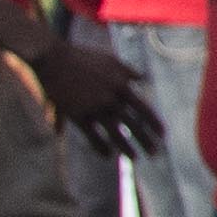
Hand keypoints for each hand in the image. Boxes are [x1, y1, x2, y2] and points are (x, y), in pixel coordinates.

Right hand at [31, 34, 161, 156]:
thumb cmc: (82, 57)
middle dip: (145, 140)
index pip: (143, 109)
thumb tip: (143, 79)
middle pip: (133, 124)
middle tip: (155, 153)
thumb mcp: (110, 60)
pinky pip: (92, 135)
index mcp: (121, 85)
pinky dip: (100, 146)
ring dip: (126, 148)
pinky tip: (107, 155)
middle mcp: (111, 99)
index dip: (154, 123)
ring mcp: (94, 108)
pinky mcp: (77, 114)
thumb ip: (128, 71)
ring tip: (134, 158)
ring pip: (115, 133)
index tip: (162, 135)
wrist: (53, 58)